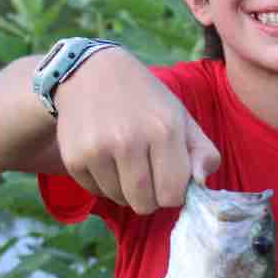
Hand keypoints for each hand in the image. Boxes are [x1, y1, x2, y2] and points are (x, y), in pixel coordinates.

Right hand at [54, 48, 219, 213]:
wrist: (91, 73)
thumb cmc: (145, 100)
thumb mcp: (181, 118)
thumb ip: (203, 152)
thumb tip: (201, 182)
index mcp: (164, 130)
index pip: (173, 195)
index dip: (173, 192)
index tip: (168, 178)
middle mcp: (129, 141)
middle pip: (145, 204)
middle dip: (150, 196)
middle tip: (147, 172)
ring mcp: (98, 150)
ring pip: (120, 200)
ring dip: (126, 190)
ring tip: (125, 160)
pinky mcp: (74, 158)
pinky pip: (96, 192)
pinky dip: (104, 183)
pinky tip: (105, 157)